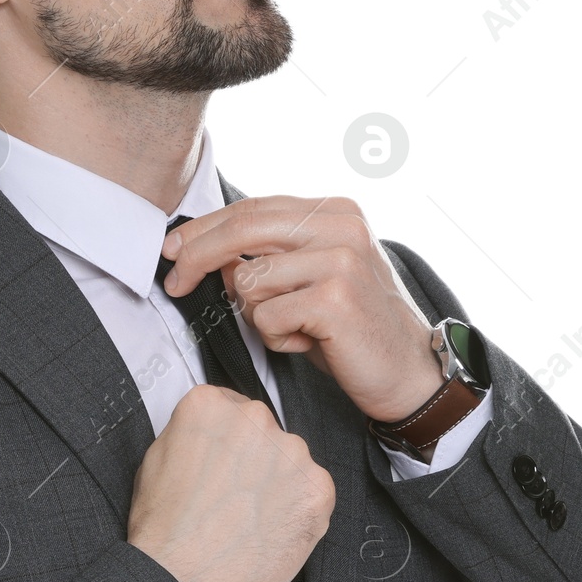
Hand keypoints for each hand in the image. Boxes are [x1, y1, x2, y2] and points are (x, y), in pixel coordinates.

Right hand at [127, 384, 335, 581]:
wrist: (186, 580)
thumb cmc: (165, 530)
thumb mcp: (154, 460)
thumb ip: (190, 434)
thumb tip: (210, 437)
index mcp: (210, 404)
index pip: (231, 406)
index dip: (227, 440)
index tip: (225, 460)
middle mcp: (255, 418)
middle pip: (264, 430)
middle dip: (255, 459)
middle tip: (235, 496)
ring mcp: (291, 451)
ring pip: (291, 460)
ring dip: (278, 482)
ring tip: (251, 519)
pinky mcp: (318, 486)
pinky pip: (313, 490)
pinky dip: (299, 509)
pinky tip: (271, 529)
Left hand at [160, 196, 443, 423]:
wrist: (408, 373)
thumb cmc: (352, 329)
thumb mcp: (309, 280)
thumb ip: (269, 258)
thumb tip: (211, 255)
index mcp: (335, 211)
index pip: (253, 208)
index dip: (205, 228)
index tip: (172, 248)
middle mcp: (341, 225)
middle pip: (243, 229)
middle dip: (196, 256)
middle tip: (173, 283)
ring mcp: (340, 259)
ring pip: (249, 279)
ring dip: (258, 316)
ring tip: (296, 329)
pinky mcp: (334, 297)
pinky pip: (265, 317)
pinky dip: (276, 338)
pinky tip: (309, 344)